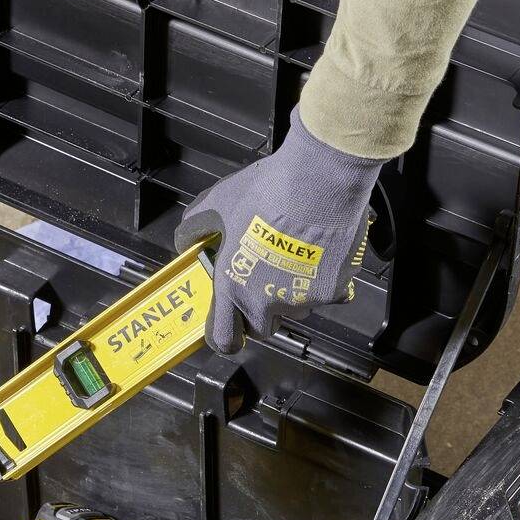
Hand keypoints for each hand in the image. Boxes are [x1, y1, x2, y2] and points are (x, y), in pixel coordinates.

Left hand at [177, 115, 383, 353]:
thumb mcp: (217, 202)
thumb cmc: (270, 191)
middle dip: (261, 312)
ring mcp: (302, 299)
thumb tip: (186, 239)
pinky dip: (324, 281)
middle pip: (263, 328)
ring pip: (295, 311)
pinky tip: (319, 254)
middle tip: (262, 280)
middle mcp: (266, 301)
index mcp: (233, 285)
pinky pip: (328, 295)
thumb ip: (196, 228)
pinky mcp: (333, 290)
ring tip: (292, 258)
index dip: (225, 336)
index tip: (228, 329)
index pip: (224, 339)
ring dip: (292, 295)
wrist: (320, 180)